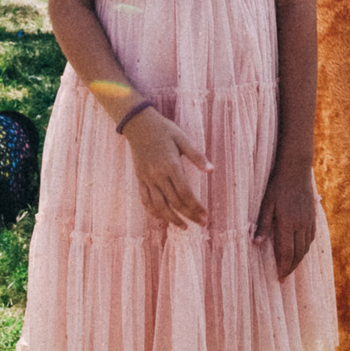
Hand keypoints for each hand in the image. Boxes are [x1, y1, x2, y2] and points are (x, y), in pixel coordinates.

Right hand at [121, 108, 210, 228]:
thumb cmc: (163, 129)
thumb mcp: (182, 138)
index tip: (205, 216)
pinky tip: (162, 218)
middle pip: (174, 202)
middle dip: (189, 215)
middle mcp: (157, 175)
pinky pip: (145, 200)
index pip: (185, 193)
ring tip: (184, 226)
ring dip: (171, 219)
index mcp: (170, 165)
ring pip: (158, 205)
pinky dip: (153, 212)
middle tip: (201, 223)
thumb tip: (211, 170)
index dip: (196, 207)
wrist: (138, 124)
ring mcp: (147, 178)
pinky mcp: (140, 179)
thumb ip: (196, 155)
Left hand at [253, 158, 316, 279]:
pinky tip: (301, 250)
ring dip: (299, 259)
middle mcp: (300, 224)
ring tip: (291, 267)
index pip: (287, 252)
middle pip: (298, 253)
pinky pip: (311, 237)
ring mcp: (308, 220)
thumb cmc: (277, 185)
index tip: (279, 277)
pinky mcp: (313, 216)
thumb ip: (263, 224)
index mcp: (287, 222)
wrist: (296, 169)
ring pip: (306, 246)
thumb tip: (256, 244)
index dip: (283, 266)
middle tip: (284, 277)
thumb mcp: (266, 204)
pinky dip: (306, 247)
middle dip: (291, 267)